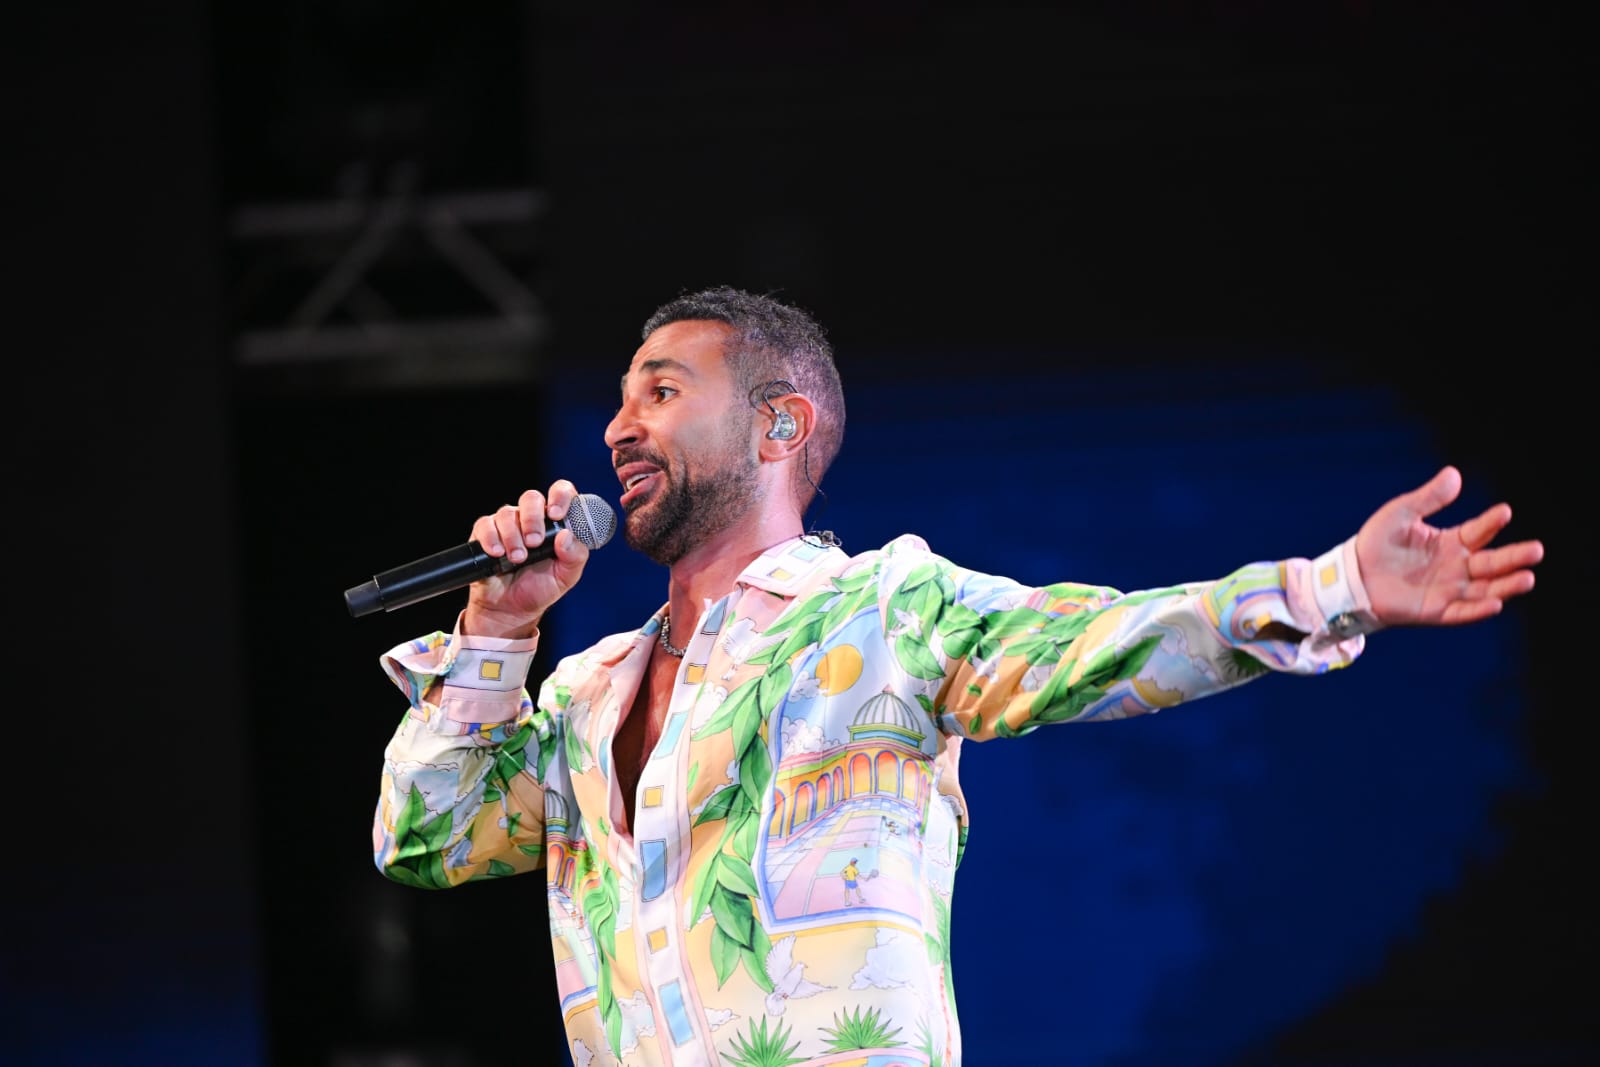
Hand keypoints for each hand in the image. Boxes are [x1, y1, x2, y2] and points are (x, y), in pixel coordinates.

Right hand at [462, 480, 590, 637]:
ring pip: (507, 513)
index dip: (560, 496)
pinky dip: (491, 538)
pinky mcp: (485, 535)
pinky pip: (485, 525)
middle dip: (532, 519)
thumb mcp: (566, 577)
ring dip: (513, 536)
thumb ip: (575, 556)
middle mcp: (530, 519)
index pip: (561, 493)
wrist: (511, 610)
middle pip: (531, 498)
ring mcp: (507, 525)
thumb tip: (567, 535)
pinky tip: (497, 553)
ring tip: (517, 558)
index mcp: (554, 524)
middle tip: (534, 542)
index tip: (556, 514)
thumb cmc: (540, 589)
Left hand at [1355, 465, 1543, 627]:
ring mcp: (1447, 590)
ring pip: (1485, 589)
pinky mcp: (1435, 611)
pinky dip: (1478, 609)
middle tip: (1537, 550)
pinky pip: (1461, 612)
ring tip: (1528, 578)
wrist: (1351, 576)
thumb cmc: (1376, 543)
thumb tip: (1454, 473)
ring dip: (1507, 585)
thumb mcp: (1400, 513)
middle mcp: (1456, 567)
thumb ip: (1429, 498)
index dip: (1492, 522)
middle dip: (1515, 557)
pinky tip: (1496, 604)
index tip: (1505, 512)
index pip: (1479, 531)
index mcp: (1451, 542)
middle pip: (1492, 563)